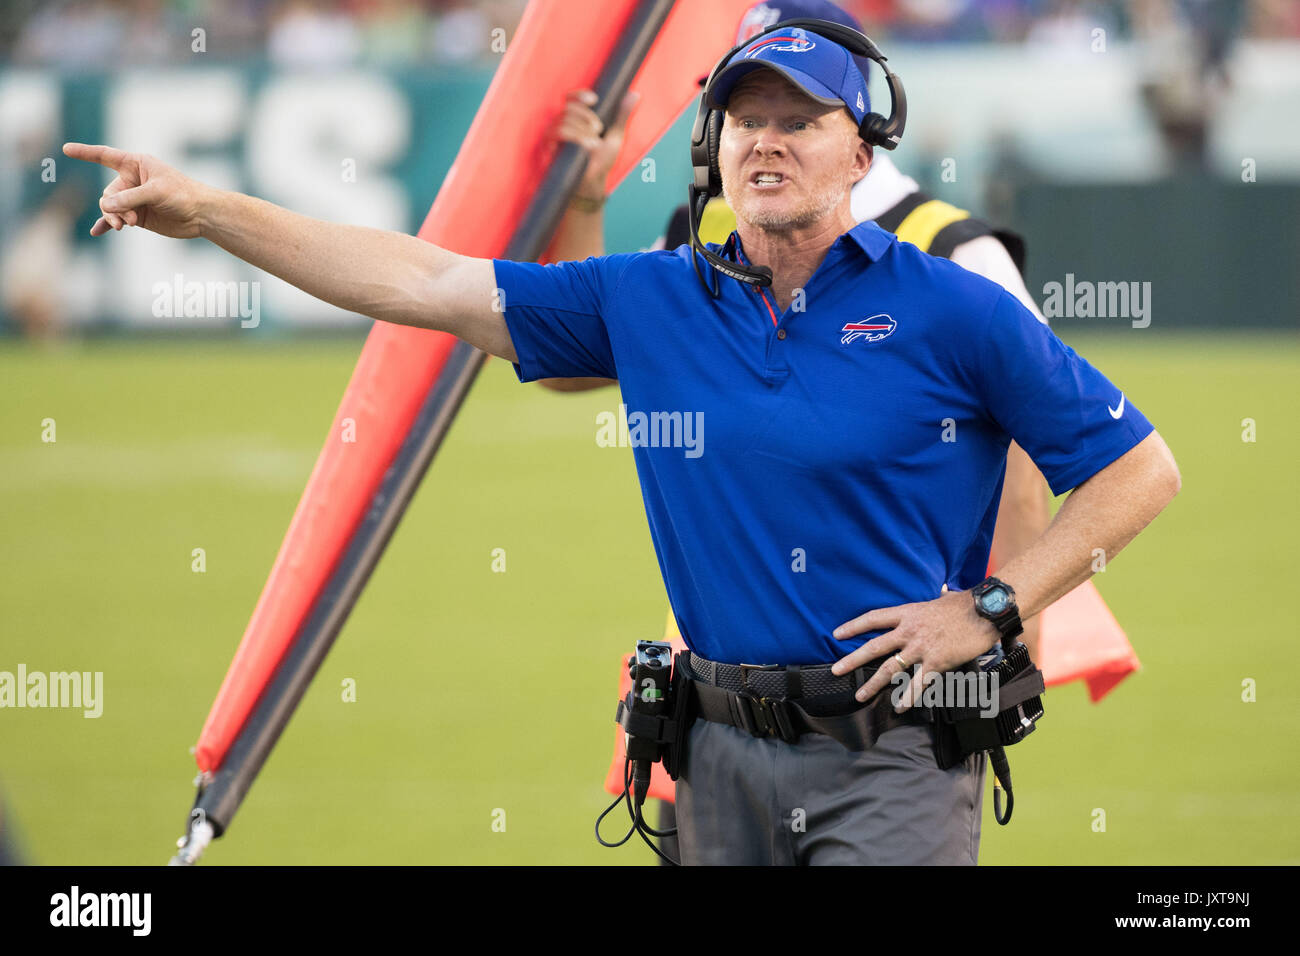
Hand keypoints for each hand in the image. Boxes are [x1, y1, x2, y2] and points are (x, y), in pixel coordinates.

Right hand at [62, 143, 209, 238]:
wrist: (201, 215)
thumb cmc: (183, 195)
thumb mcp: (156, 192)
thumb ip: (130, 198)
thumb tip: (107, 206)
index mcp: (136, 164)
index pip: (105, 156)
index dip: (85, 153)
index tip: (66, 149)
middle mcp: (132, 180)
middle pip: (108, 192)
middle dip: (113, 206)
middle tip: (127, 220)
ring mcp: (133, 199)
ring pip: (111, 208)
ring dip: (114, 218)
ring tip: (125, 226)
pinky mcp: (137, 215)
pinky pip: (116, 219)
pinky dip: (107, 225)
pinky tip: (97, 232)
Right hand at [554, 90, 638, 202]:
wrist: (594, 182)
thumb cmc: (603, 159)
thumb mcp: (616, 135)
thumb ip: (622, 115)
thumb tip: (634, 94)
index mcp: (577, 117)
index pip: (572, 98)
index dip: (580, 95)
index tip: (594, 100)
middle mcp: (564, 123)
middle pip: (568, 107)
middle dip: (585, 115)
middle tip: (598, 129)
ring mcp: (555, 134)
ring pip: (563, 120)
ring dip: (581, 129)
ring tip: (594, 143)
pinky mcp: (548, 145)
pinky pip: (556, 132)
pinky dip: (573, 136)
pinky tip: (586, 145)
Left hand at [829, 588, 1001, 710]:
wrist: (985, 612)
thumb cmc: (965, 603)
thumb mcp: (940, 599)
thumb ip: (932, 602)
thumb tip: (940, 593)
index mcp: (908, 613)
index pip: (873, 618)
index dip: (854, 626)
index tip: (837, 634)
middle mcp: (909, 631)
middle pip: (874, 647)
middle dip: (852, 660)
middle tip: (836, 670)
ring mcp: (921, 648)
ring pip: (891, 669)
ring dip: (873, 684)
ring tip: (860, 696)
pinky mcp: (937, 663)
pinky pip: (918, 684)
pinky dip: (908, 697)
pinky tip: (899, 707)